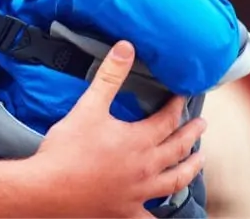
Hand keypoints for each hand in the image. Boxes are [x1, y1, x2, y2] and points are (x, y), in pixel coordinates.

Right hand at [33, 42, 205, 216]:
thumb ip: (110, 76)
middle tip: (201, 125)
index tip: (184, 97)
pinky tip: (166, 214)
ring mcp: (138, 194)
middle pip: (177, 149)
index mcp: (138, 141)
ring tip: (199, 162)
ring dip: (190, 170)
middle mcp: (145, 168)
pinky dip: (160, 216)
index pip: (167, 120)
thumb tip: (126, 47)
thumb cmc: (67, 149)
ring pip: (174, 182)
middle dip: (191, 134)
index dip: (177, 106)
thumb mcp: (89, 106)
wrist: (48, 189)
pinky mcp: (125, 212)